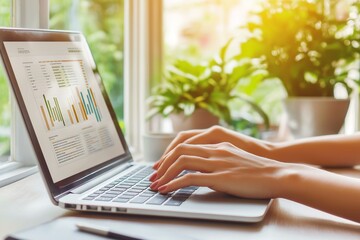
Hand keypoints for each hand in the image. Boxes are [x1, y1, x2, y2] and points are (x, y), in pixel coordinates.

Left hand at [150, 142, 287, 198]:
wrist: (278, 173)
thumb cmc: (259, 169)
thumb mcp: (235, 158)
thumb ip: (220, 159)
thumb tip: (206, 168)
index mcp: (217, 144)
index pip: (185, 143)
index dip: (169, 154)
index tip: (161, 165)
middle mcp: (215, 150)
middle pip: (179, 150)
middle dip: (162, 163)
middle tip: (153, 176)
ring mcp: (217, 162)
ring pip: (182, 162)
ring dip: (165, 173)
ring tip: (156, 184)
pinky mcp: (220, 177)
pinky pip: (190, 178)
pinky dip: (174, 184)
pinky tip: (167, 190)